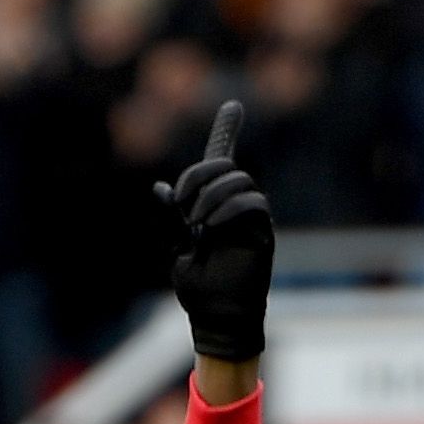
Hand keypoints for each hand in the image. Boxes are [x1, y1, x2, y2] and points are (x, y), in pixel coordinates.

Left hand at [158, 101, 274, 364]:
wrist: (217, 317)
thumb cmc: (198, 289)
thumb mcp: (176, 249)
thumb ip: (170, 220)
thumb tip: (160, 188)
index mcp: (212, 205)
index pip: (220, 161)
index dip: (227, 131)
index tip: (234, 105)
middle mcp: (234, 206)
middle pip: (224, 165)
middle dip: (198, 175)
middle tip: (181, 205)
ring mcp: (250, 218)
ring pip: (238, 180)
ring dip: (211, 194)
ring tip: (195, 223)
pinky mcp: (262, 232)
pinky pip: (252, 203)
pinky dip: (229, 209)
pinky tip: (210, 228)